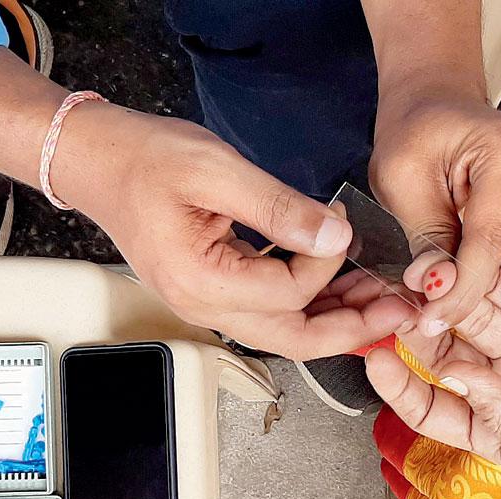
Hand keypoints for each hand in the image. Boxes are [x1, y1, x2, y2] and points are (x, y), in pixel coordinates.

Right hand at [0, 50, 412, 358]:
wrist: (98, 160)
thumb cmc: (144, 159)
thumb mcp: (216, 170)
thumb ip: (278, 207)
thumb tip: (333, 235)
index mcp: (200, 281)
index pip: (288, 294)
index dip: (328, 263)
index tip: (339, 220)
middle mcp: (202, 305)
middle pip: (293, 338)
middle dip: (353, 328)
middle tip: (402, 313)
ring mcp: (207, 303)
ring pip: (285, 330)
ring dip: (336, 318)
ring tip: (381, 300)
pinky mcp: (214, 289)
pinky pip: (270, 310)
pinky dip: (310, 301)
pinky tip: (339, 282)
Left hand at [364, 266, 500, 498]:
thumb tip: (454, 377)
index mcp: (493, 429)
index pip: (431, 406)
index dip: (400, 384)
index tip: (373, 356)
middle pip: (449, 349)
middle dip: (421, 323)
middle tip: (393, 294)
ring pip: (483, 315)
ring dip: (457, 293)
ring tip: (427, 269)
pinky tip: (477, 261)